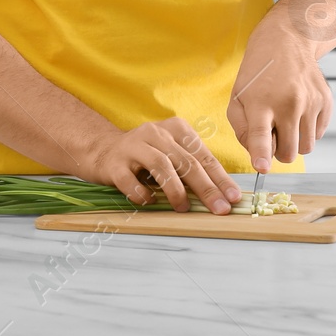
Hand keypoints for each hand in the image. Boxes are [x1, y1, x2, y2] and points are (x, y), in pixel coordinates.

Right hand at [79, 118, 243, 213]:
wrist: (101, 150)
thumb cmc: (145, 157)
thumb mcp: (171, 154)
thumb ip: (192, 168)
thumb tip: (222, 195)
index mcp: (174, 128)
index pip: (203, 155)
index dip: (220, 177)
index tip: (233, 197)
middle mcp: (155, 133)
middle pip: (186, 160)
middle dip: (206, 187)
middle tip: (220, 208)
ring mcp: (133, 146)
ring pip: (161, 165)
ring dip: (176, 189)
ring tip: (183, 207)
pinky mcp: (114, 163)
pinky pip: (130, 180)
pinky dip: (142, 193)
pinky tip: (150, 201)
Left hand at [227, 22, 331, 170]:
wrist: (287, 41)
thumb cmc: (258, 73)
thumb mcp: (238, 97)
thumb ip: (242, 130)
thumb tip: (259, 155)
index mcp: (260, 102)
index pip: (261, 134)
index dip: (261, 154)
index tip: (262, 167)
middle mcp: (288, 102)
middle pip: (288, 152)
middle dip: (280, 151)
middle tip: (273, 131)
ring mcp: (310, 102)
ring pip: (307, 147)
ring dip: (295, 141)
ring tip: (286, 120)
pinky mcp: (326, 101)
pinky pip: (319, 134)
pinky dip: (308, 129)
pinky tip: (299, 110)